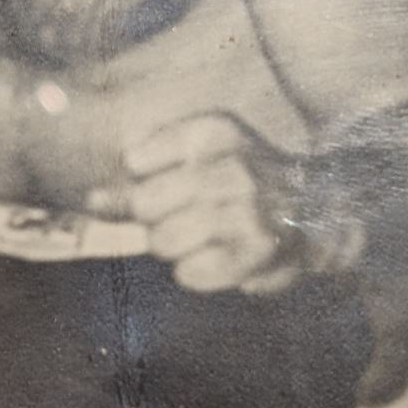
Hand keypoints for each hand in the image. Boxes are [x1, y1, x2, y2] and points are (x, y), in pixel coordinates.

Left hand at [122, 111, 301, 293]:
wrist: (315, 212)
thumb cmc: (237, 185)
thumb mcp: (194, 162)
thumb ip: (139, 177)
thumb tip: (93, 200)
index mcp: (216, 133)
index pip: (136, 160)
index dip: (143, 180)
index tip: (167, 182)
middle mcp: (235, 166)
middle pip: (144, 204)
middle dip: (154, 218)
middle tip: (185, 216)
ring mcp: (249, 210)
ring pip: (163, 242)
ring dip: (175, 247)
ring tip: (204, 237)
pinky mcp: (258, 251)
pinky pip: (188, 274)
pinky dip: (194, 273)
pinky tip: (217, 257)